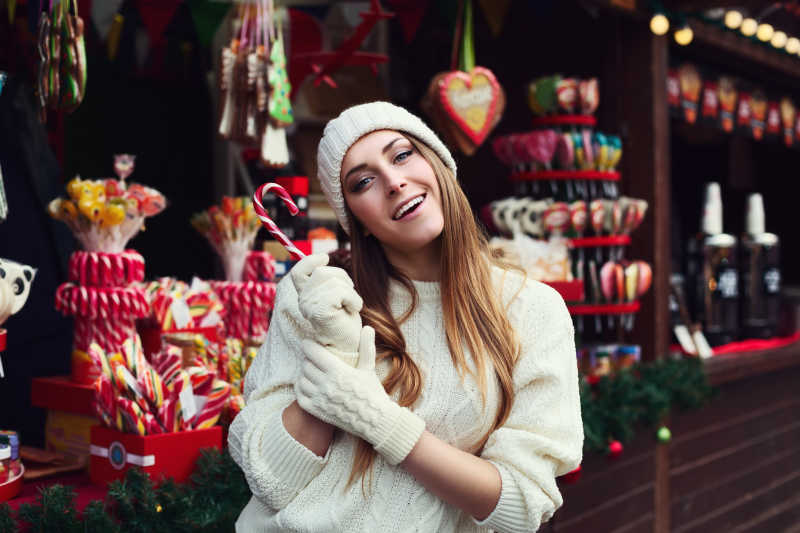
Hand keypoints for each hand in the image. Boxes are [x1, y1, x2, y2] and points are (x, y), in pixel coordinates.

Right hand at [291, 253, 362, 365]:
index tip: (325, 258)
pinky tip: (352, 310)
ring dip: (350, 292)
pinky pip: (341, 292)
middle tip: (349, 296)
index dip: (310, 260)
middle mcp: (303, 301)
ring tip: (350, 306)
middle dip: (342, 278)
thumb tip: (323, 258)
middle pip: (322, 272)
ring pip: (334, 281)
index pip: (299, 272)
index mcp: (306, 295)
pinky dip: (354, 300)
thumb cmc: (345, 319)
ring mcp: (310, 307)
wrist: (348, 344)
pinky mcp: (320, 312)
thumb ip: (327, 280)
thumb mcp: (335, 294)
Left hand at [295, 327, 425, 465]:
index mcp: (338, 371)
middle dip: (308, 359)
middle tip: (312, 357)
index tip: (308, 343)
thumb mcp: (369, 368)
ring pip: (301, 380)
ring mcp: (320, 399)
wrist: (374, 421)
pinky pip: (300, 396)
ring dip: (304, 374)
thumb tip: (368, 328)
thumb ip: (366, 347)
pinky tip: (307, 385)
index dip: (308, 346)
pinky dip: (300, 389)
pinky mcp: (317, 411)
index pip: (313, 353)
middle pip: (305, 365)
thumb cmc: (373, 393)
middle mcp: (326, 384)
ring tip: (310, 371)